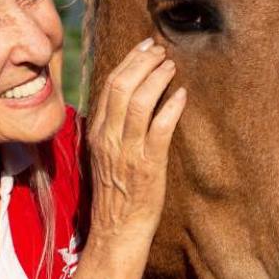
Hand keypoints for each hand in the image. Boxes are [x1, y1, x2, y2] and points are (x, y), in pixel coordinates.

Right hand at [86, 37, 186, 245]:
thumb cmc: (115, 193)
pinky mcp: (148, 167)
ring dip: (157, 78)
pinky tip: (182, 95)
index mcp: (97, 133)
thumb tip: (125, 99)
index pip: (109, 85)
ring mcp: (127, 152)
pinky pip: (159, 129)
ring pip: (138, 102)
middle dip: (143, 62)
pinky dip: (171, 108)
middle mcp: (109, 138)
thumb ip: (111, 127)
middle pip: (121, 86)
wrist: (116, 230)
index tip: (145, 47)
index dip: (129, 61)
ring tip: (171, 66)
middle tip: (161, 50)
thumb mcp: (104, 155)